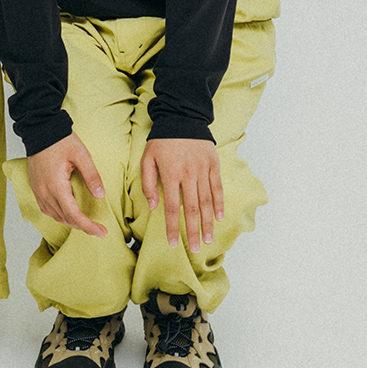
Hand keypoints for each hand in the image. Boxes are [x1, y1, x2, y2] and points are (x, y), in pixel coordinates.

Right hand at [28, 133, 107, 236]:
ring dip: (70, 222)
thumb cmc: (61, 140)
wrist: (41, 129)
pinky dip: (58, 215)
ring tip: (85, 223)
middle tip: (99, 230)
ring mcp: (38, 190)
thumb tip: (101, 195)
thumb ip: (92, 176)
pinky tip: (67, 213)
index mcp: (56, 186)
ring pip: (55, 216)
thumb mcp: (81, 155)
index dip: (88, 227)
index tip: (101, 232)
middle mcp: (45, 192)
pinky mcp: (35, 187)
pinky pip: (46, 209)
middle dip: (83, 227)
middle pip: (65, 219)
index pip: (74, 215)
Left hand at [141, 138, 223, 252]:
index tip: (173, 244)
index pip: (170, 208)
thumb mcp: (147, 158)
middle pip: (191, 209)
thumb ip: (148, 183)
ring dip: (207, 223)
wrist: (182, 117)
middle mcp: (188, 174)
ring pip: (206, 202)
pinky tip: (219, 218)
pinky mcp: (213, 164)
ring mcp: (203, 169)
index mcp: (170, 174)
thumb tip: (154, 206)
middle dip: (193, 232)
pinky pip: (217, 188)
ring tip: (208, 239)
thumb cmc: (161, 141)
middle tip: (195, 249)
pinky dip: (219, 204)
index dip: (172, 228)